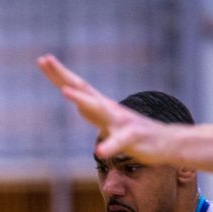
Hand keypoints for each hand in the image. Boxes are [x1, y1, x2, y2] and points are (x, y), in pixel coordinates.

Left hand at [36, 54, 176, 162]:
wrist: (169, 142)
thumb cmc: (137, 134)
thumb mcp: (110, 124)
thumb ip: (94, 114)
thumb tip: (79, 107)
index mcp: (102, 107)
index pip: (77, 87)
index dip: (60, 75)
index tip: (42, 60)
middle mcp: (110, 109)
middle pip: (83, 89)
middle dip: (63, 76)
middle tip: (46, 60)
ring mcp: (122, 122)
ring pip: (100, 109)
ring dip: (82, 100)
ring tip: (64, 92)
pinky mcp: (135, 138)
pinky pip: (122, 142)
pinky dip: (111, 145)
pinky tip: (101, 151)